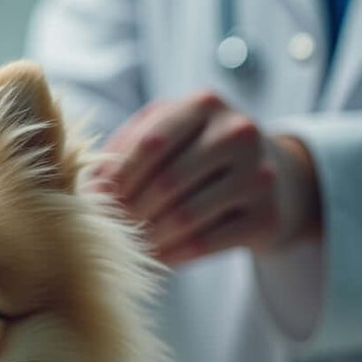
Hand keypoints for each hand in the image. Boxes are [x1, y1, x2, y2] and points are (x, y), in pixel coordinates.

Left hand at [94, 90, 321, 266]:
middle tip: (105, 229)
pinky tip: (155, 257)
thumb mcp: (168, 133)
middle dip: (128, 211)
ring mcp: (259, 174)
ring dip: (147, 237)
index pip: (151, 143)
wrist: (275, 177)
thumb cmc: (199, 153)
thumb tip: (86, 190)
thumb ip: (127, 149)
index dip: (116, 177)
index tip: (92, 200)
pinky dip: (172, 255)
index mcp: (205, 104)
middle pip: (166, 181)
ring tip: (126, 244)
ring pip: (185, 216)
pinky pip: (205, 243)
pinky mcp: (267, 216)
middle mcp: (238, 132)